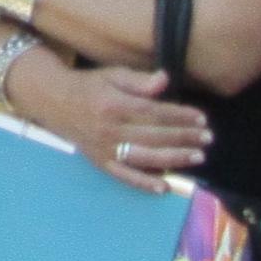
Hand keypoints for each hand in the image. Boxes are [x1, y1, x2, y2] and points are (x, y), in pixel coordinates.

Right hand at [39, 58, 207, 190]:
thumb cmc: (88, 85)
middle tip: (207, 138)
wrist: (53, 101)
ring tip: (197, 157)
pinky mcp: (100, 162)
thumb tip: (164, 80)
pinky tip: (164, 186)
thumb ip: (139, 80)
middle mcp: (110, 129)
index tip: (201, 118)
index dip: (179, 116)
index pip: (154, 112)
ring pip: (144, 157)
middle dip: (184, 137)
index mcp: (114, 104)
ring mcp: (105, 148)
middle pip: (154, 135)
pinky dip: (144, 183)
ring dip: (173, 159)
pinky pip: (124, 176)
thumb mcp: (112, 74)